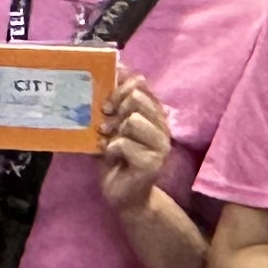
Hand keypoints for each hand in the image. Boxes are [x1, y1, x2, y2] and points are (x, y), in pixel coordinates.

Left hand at [95, 77, 174, 219]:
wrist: (125, 198)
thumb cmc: (117, 160)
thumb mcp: (113, 127)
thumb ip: (116, 104)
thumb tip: (115, 69)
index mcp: (155, 114)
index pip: (141, 85)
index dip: (120, 87)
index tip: (107, 101)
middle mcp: (162, 127)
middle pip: (137, 99)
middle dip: (115, 108)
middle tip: (105, 123)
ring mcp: (160, 146)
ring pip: (133, 120)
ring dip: (114, 131)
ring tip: (108, 142)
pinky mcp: (152, 163)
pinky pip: (124, 143)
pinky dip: (111, 149)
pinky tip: (110, 156)